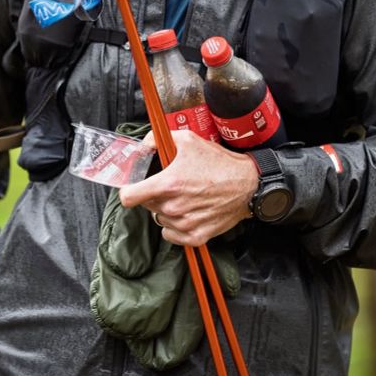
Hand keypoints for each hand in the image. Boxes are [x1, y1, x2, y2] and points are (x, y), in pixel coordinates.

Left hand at [120, 129, 258, 246]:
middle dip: (153, 195)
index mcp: (168, 184)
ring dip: (166, 210)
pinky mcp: (196, 236)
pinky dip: (175, 226)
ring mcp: (184, 224)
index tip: (133, 187)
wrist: (248, 184)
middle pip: (146, 205)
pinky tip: (187, 212)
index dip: (127, 191)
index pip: (129, 197)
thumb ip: (156, 140)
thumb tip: (141, 147)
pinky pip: (171, 234)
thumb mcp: (187, 140)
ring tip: (184, 197)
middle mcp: (173, 207)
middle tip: (170, 185)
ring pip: (160, 219)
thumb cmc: (219, 163)